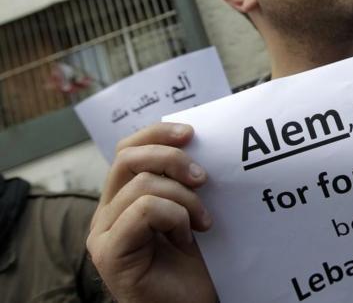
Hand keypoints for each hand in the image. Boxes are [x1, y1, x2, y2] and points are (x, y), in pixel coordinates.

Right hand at [87, 123, 216, 302]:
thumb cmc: (198, 263)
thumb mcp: (191, 210)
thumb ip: (183, 181)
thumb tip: (196, 141)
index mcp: (123, 198)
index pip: (128, 149)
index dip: (157, 133)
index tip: (192, 133)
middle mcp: (107, 213)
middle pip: (128, 157)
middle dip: (172, 159)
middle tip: (203, 179)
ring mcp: (104, 234)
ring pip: (143, 184)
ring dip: (185, 199)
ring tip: (202, 223)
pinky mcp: (109, 253)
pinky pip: (144, 210)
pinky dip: (175, 217)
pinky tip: (186, 239)